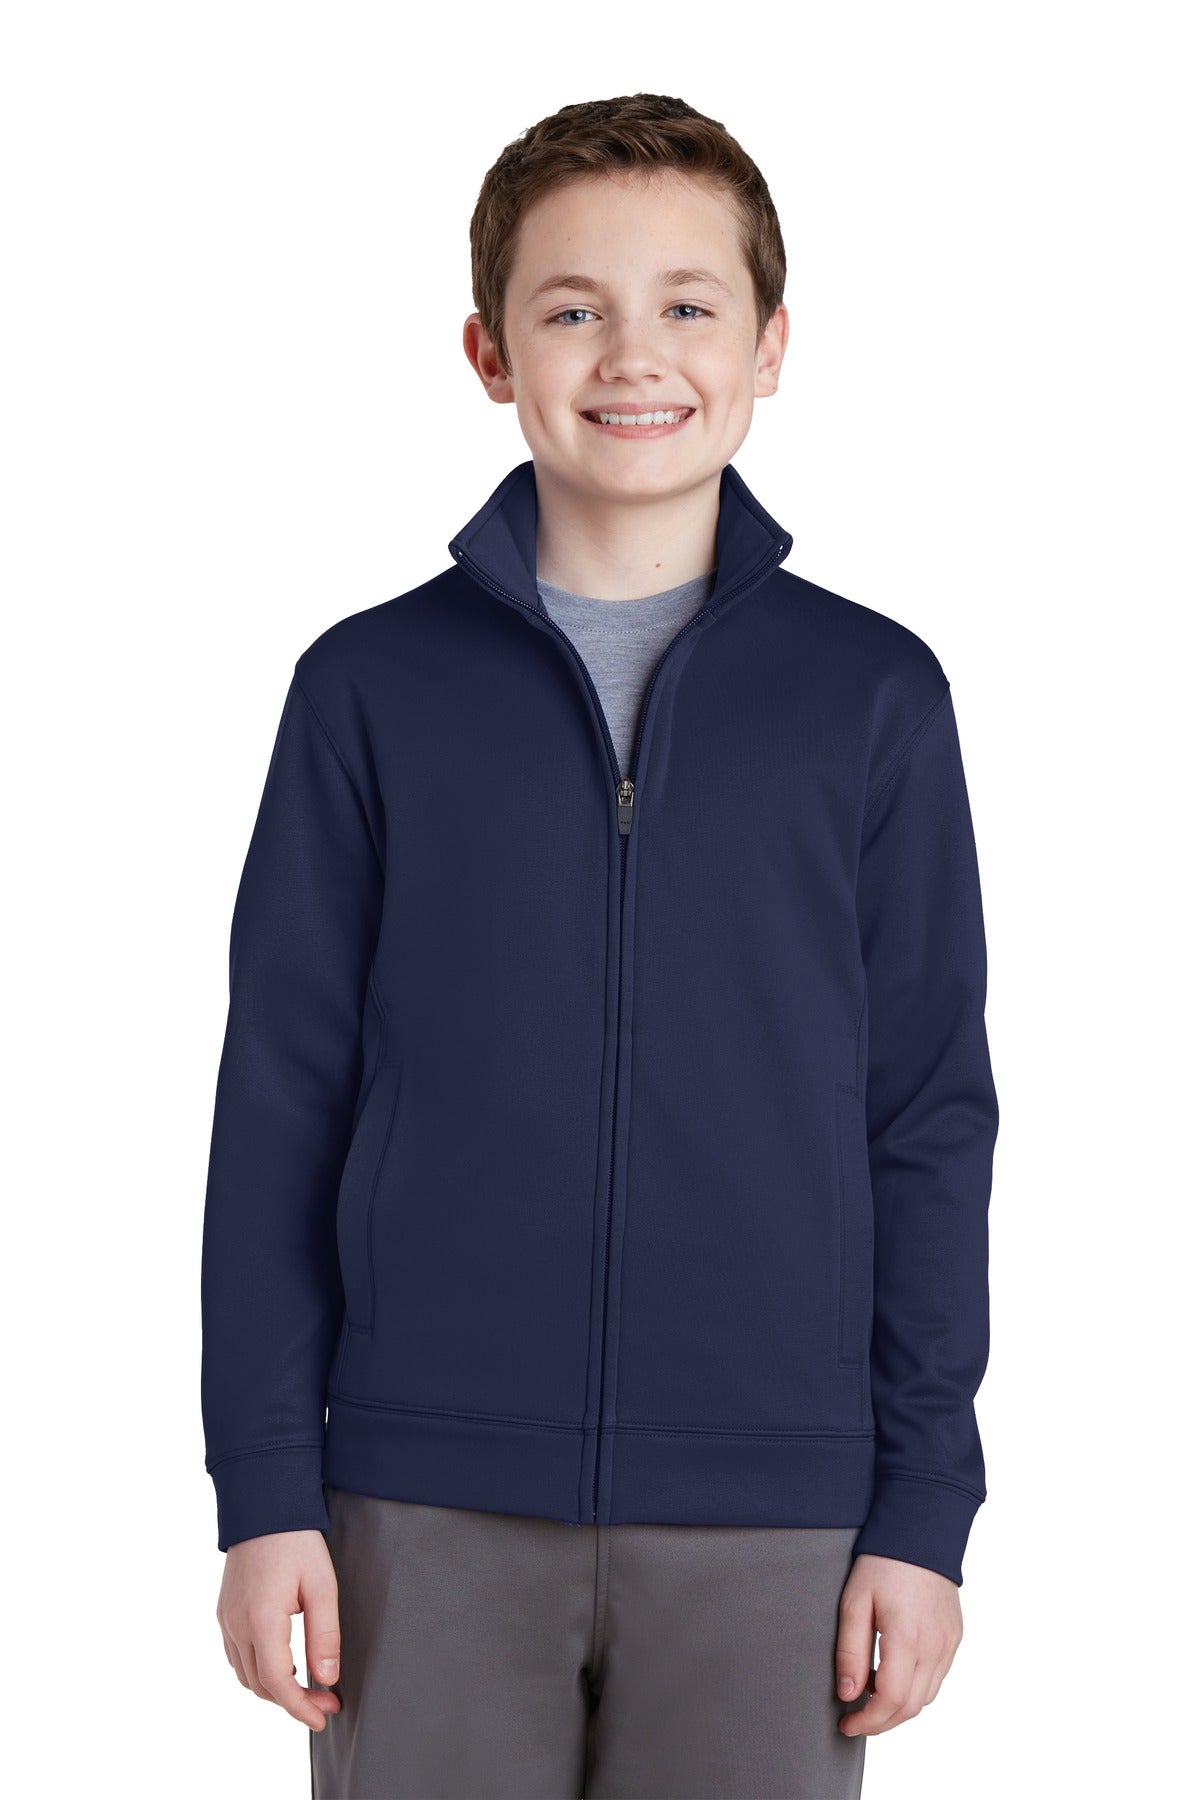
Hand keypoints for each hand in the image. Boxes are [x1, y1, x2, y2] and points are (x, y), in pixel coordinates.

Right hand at [216, 1529, 342, 1731]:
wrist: (263, 1505)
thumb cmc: (297, 1541)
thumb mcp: (322, 1585)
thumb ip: (325, 1634)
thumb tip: (326, 1679)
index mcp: (261, 1619)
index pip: (278, 1682)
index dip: (300, 1707)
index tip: (324, 1717)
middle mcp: (236, 1624)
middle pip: (260, 1685)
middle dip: (293, 1702)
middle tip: (326, 1701)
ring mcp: (225, 1619)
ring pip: (245, 1675)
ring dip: (274, 1689)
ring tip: (307, 1687)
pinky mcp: (224, 1612)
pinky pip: (237, 1656)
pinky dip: (259, 1671)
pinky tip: (283, 1665)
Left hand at [835, 1553, 962, 1736]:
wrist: (921, 1531)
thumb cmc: (883, 1563)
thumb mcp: (854, 1602)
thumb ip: (850, 1651)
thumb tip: (848, 1694)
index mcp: (907, 1638)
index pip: (890, 1700)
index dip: (867, 1721)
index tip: (846, 1724)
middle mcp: (934, 1647)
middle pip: (910, 1708)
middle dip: (881, 1722)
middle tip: (855, 1719)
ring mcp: (949, 1644)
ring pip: (926, 1697)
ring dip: (898, 1707)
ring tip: (870, 1693)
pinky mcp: (954, 1638)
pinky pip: (937, 1678)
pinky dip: (915, 1688)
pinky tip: (893, 1673)